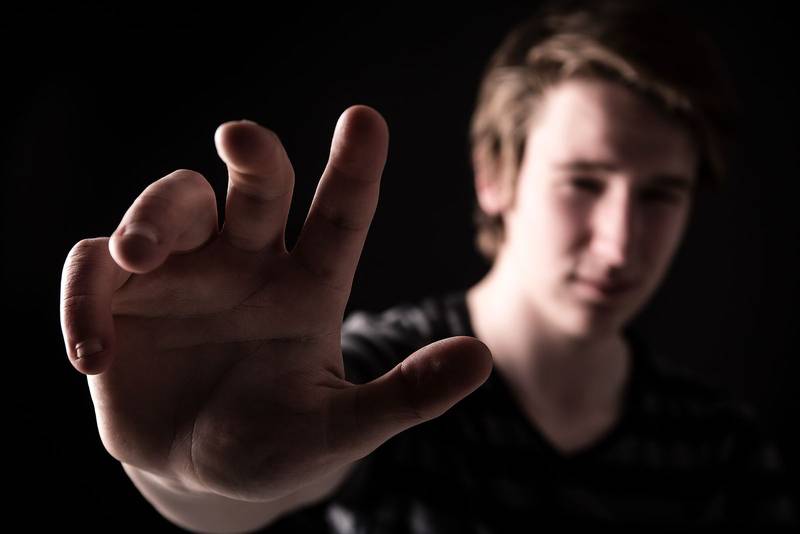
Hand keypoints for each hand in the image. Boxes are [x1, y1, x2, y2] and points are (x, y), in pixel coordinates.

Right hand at [60, 105, 491, 502]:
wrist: (205, 474)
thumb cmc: (278, 441)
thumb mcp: (342, 427)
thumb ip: (406, 395)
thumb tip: (482, 360)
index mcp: (308, 284)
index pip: (340, 214)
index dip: (355, 167)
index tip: (365, 120)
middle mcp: (247, 261)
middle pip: (252, 185)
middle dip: (251, 154)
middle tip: (238, 139)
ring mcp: (182, 273)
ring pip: (168, 205)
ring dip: (151, 218)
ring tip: (137, 257)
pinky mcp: (119, 297)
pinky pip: (91, 272)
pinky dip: (83, 301)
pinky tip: (93, 354)